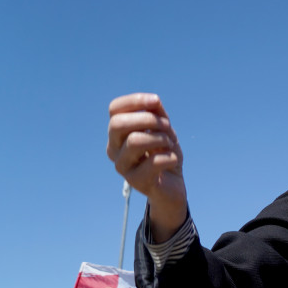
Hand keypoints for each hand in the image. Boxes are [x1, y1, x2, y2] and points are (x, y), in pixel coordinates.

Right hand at [107, 93, 186, 241]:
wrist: (173, 186)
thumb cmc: (165, 154)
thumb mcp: (163, 130)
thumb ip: (157, 113)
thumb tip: (153, 100)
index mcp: (117, 133)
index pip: (115, 109)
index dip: (135, 100)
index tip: (156, 101)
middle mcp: (114, 149)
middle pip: (118, 124)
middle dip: (148, 119)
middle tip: (166, 127)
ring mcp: (122, 166)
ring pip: (135, 141)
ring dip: (161, 138)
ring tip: (169, 145)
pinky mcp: (136, 181)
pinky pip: (154, 161)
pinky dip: (170, 157)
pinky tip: (173, 161)